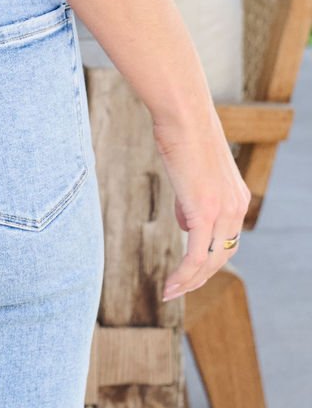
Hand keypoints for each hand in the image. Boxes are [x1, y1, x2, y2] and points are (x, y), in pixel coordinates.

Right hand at [152, 108, 251, 301]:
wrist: (183, 115)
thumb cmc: (182, 134)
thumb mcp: (192, 171)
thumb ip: (192, 198)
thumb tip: (185, 224)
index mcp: (237, 197)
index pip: (228, 240)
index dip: (211, 259)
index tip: (191, 271)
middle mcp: (236, 208)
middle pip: (222, 256)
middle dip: (201, 277)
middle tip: (179, 289)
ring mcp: (223, 212)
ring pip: (210, 262)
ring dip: (190, 282)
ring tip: (171, 292)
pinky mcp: (204, 213)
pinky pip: (196, 256)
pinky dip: (184, 276)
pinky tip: (170, 286)